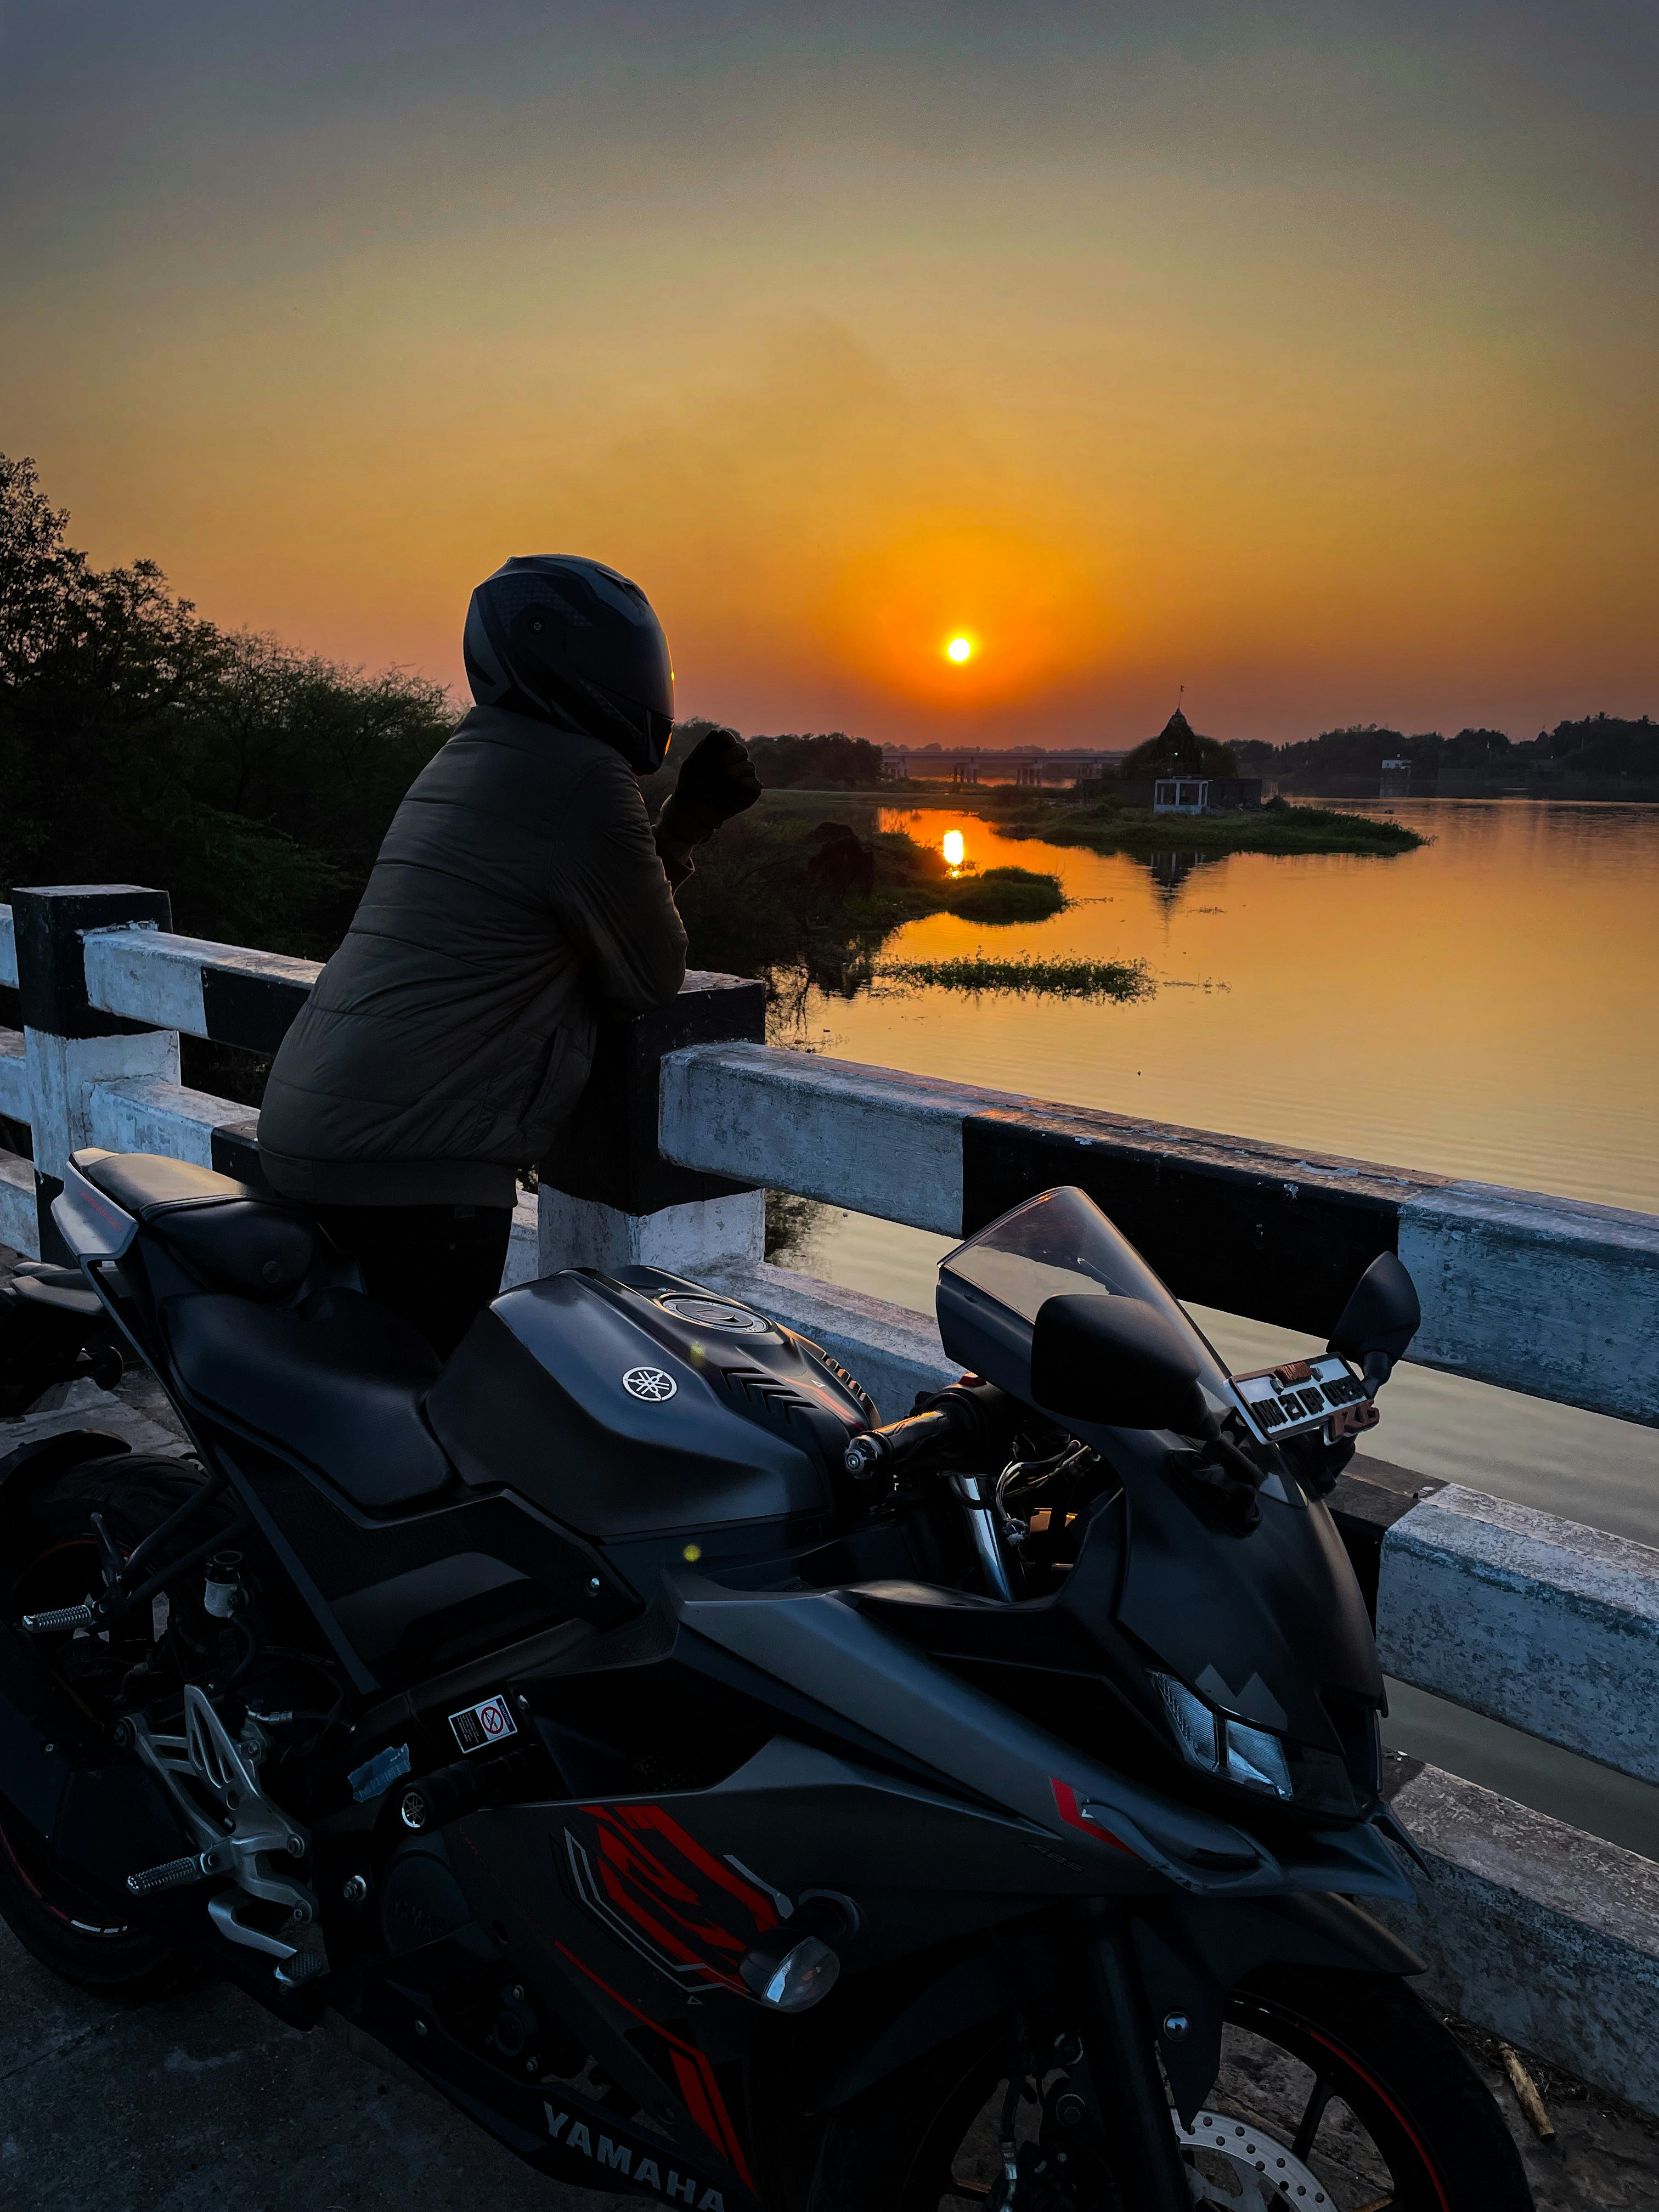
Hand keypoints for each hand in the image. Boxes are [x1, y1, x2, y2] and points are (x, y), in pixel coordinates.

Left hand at [658, 726, 761, 846]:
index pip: (728, 740)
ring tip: (726, 775)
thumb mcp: (692, 764)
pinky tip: (739, 784)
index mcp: (720, 753)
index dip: (728, 738)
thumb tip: (716, 732)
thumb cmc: (691, 785)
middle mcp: (733, 763)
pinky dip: (748, 783)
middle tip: (720, 762)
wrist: (693, 809)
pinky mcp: (749, 792)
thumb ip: (704, 749)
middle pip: (741, 751)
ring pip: (749, 766)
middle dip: (732, 754)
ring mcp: (743, 777)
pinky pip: (755, 784)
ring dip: (738, 769)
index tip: (724, 740)